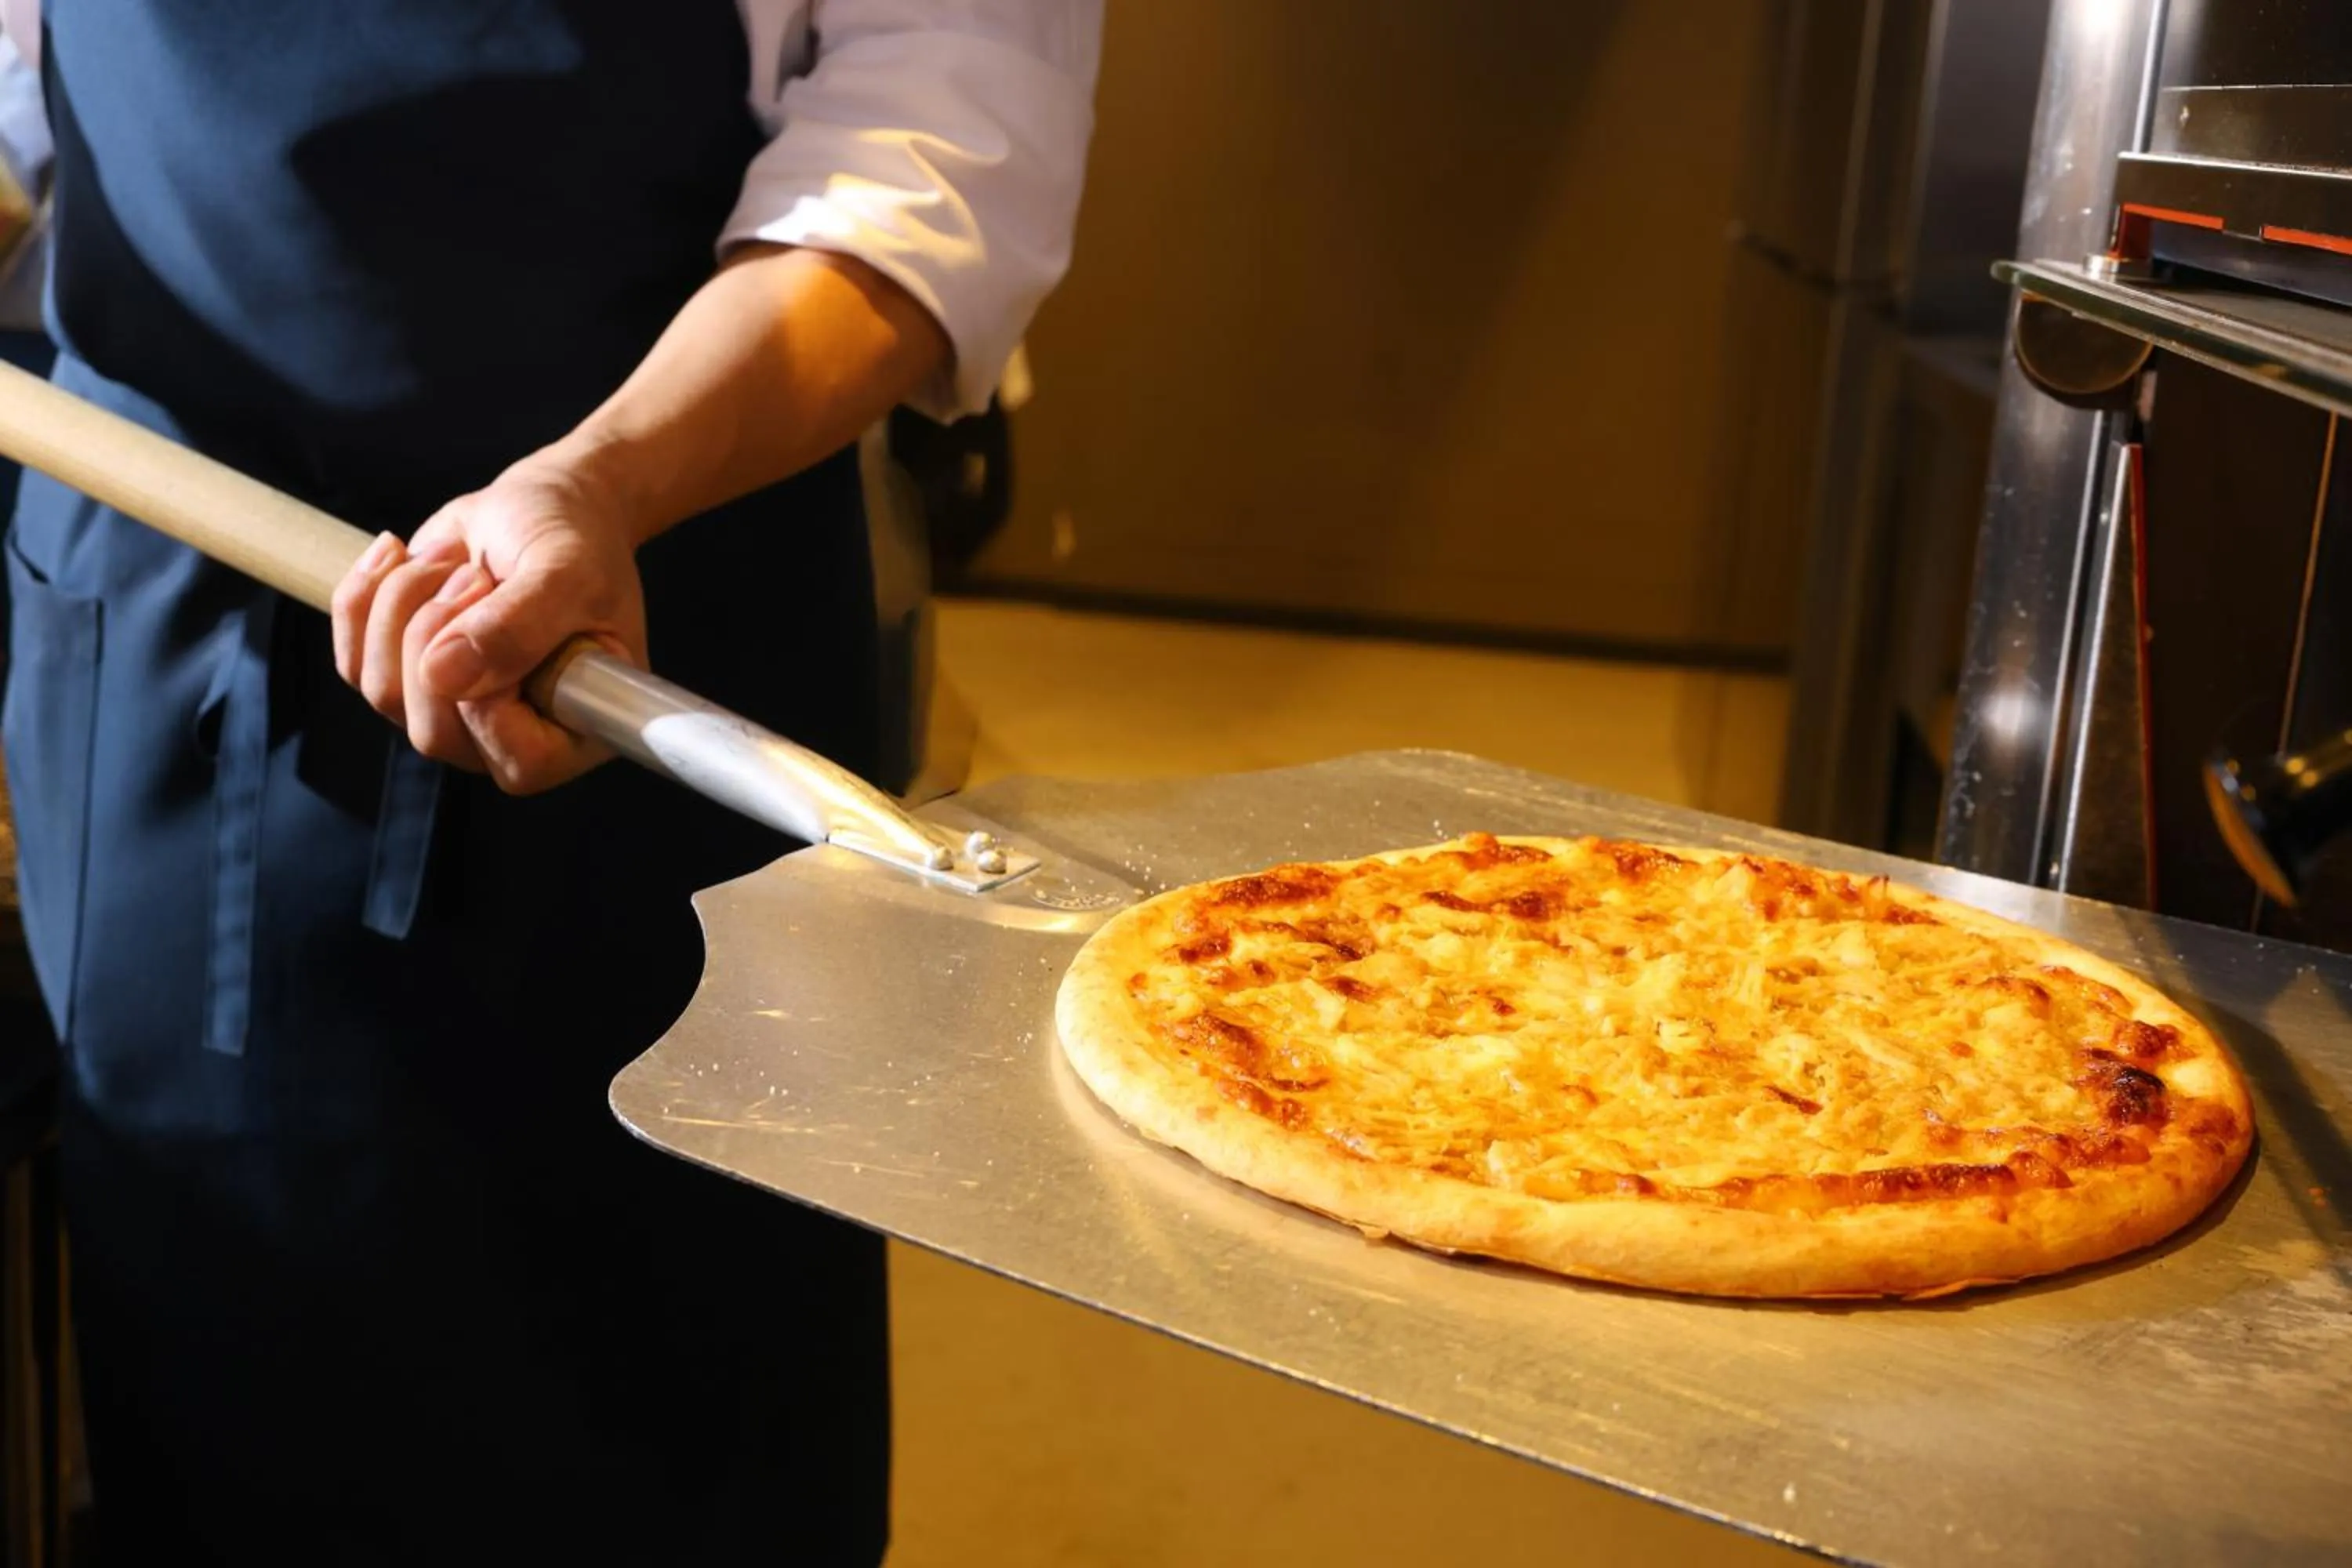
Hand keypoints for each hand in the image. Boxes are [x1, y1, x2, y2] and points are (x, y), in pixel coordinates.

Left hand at [330, 458, 647, 793]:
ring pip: (385, 692)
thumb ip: (518, 628)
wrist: (540, 509)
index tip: (495, 615)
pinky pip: (351, 660)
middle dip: (437, 634)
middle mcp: (507, 737)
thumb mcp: (569, 575)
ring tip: (453, 560)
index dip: (491, 701)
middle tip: (475, 576)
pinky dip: (367, 595)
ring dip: (404, 604)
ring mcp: (448, 713)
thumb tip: (441, 677)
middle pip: (434, 734)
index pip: (519, 763)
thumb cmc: (579, 544)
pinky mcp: (400, 676)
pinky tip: (405, 556)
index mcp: (573, 730)